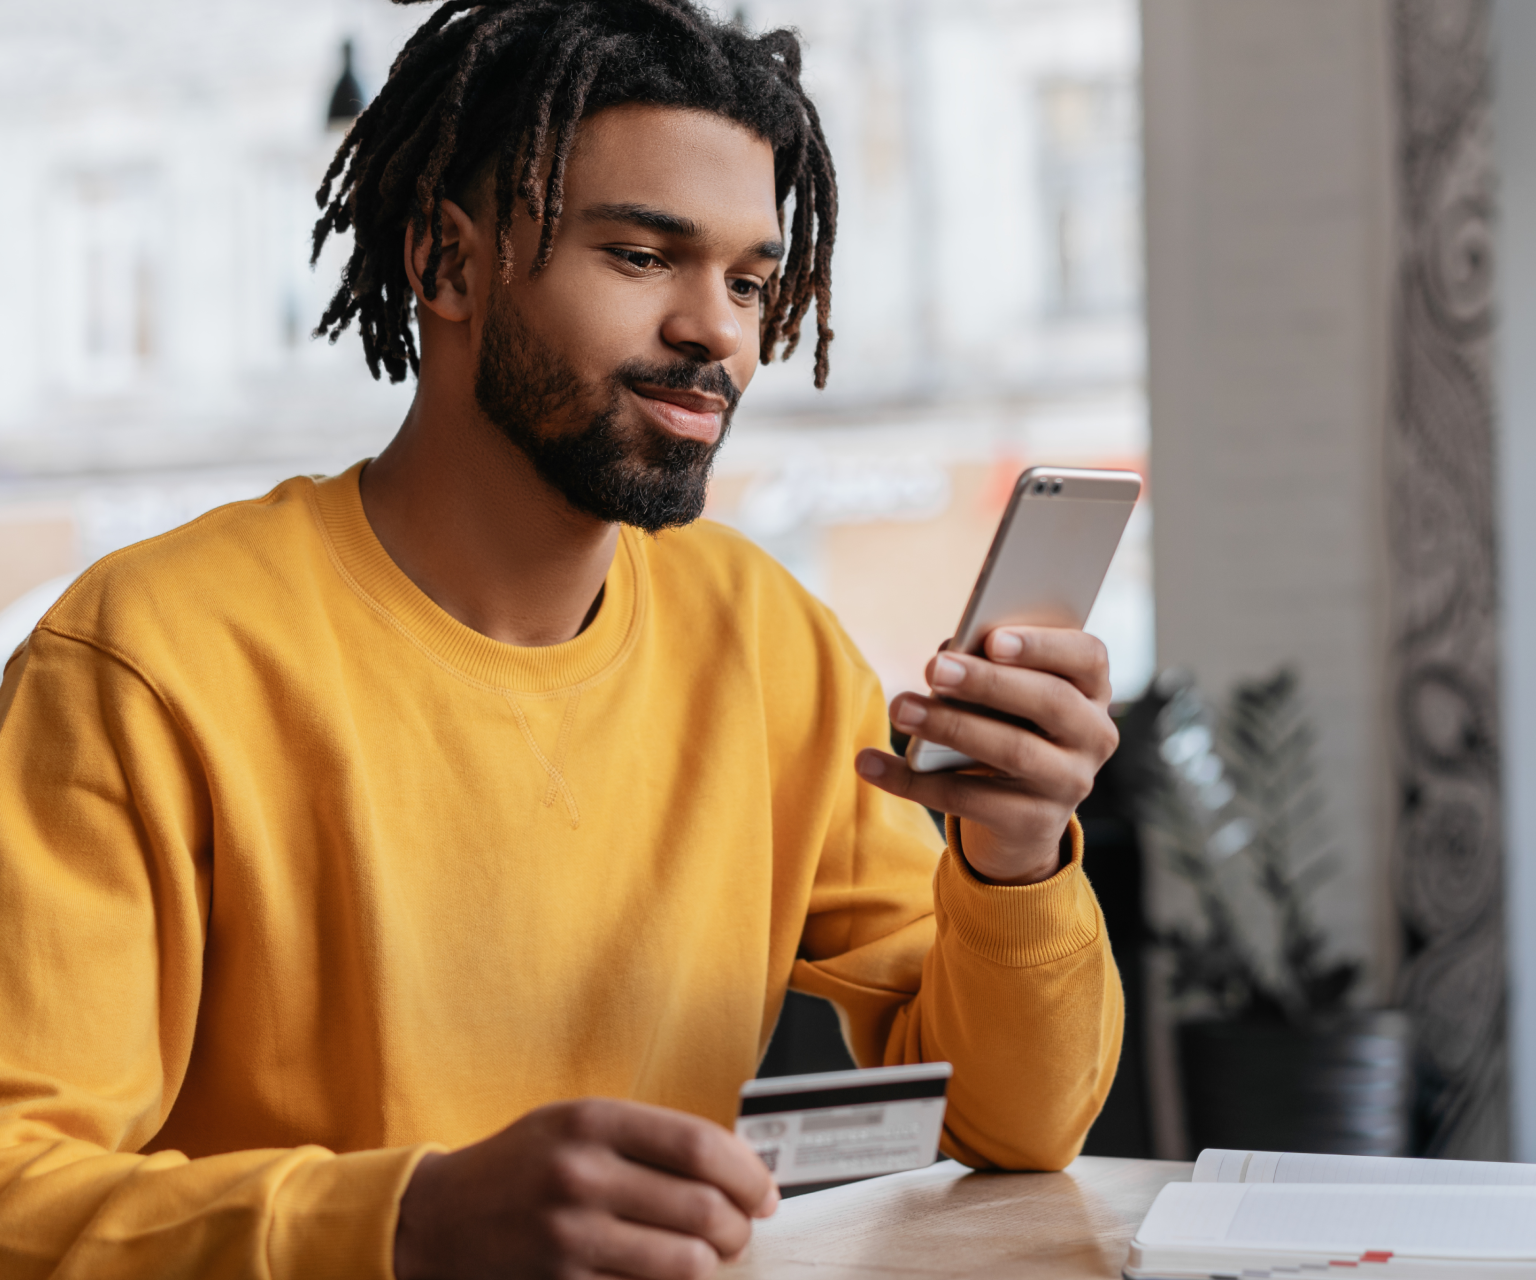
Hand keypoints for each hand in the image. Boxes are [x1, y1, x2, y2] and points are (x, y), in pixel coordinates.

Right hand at [394, 1098, 777, 1279]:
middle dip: (739, 1225)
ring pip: (685, 1262)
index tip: (764, 1190)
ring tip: (709, 1255)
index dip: (748, 1172)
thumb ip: (647, 1137)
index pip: (700, 1146)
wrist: (436, 1219)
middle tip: (742, 1228)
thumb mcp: (576, 1123)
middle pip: (703, 1207)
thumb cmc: (520, 1166)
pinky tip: (666, 1275)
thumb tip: (735, 1164)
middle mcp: (581, 1175)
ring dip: (712, 1263)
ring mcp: (569, 1237)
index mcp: (592, 1121)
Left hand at [854, 627, 1117, 885]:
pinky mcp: (1033, 823)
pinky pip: (970, 800)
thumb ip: (990, 668)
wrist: (1020, 822)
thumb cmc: (1009, 730)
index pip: (1088, 657)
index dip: (1043, 645)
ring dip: (951, 726)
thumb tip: (947, 653)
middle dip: (988, 682)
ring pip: (1014, 751)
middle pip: (1050, 702)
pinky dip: (914, 782)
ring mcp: (1070, 784)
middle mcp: (1093, 737)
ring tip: (900, 708)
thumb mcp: (1008, 699)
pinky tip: (871, 763)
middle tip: (933, 668)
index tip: (992, 638)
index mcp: (1092, 691)